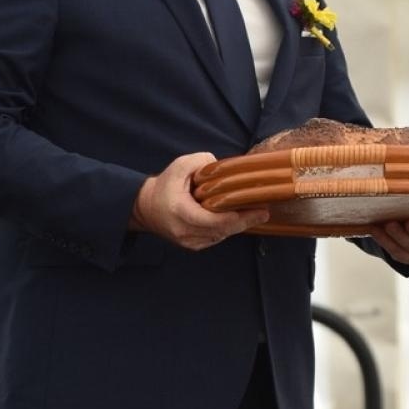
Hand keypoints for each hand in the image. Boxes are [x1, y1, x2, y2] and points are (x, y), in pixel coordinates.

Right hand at [132, 152, 268, 250]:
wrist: (145, 207)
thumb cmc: (164, 185)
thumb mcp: (180, 166)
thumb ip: (202, 162)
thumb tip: (225, 169)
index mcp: (180, 211)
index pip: (212, 220)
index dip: (235, 218)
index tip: (255, 210)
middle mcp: (184, 231)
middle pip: (221, 230)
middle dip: (244, 222)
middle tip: (263, 213)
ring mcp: (188, 241)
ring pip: (220, 236)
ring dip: (238, 226)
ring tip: (256, 214)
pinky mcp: (192, 245)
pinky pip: (215, 238)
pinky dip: (228, 229)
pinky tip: (239, 220)